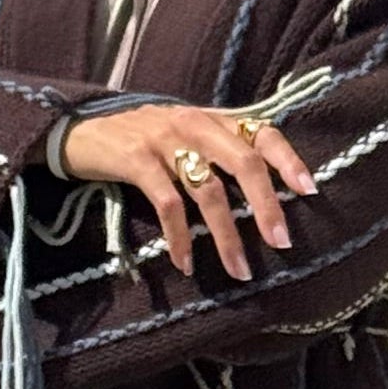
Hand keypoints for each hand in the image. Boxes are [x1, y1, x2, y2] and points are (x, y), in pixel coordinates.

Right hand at [58, 102, 315, 281]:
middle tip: (282, 243)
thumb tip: (263, 191)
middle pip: (244, 162)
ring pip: (208, 191)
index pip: (262, 131)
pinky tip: (187, 263)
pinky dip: (181, 238)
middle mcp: (193, 123)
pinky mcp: (135, 160)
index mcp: (211, 118)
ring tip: (240, 270)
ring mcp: (164, 140)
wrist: (77, 131)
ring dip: (227, 236)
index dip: (289, 160)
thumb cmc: (139, 141)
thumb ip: (218, 151)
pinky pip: (168, 205)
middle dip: (267, 206)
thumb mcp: (183, 136)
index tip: (310, 192)